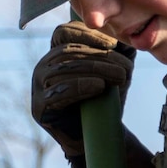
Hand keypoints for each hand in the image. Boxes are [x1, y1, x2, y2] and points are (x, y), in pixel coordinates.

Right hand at [31, 22, 135, 162]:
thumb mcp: (116, 71)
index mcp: (57, 54)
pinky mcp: (40, 108)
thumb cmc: (106, 100)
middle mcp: (43, 67)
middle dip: (100, 58)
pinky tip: (98, 87)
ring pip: (62, 69)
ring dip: (95, 70)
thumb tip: (128, 35)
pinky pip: (57, 92)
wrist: (99, 135)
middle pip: (67, 52)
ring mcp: (38, 87)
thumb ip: (120, 51)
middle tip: (126, 68)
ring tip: (120, 77)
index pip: (63, 32)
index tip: (113, 44)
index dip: (87, 34)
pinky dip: (80, 86)